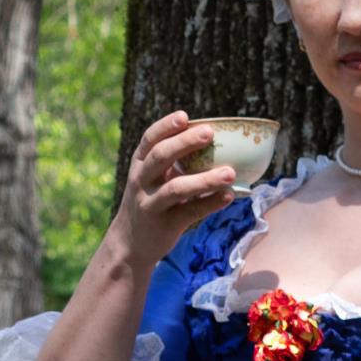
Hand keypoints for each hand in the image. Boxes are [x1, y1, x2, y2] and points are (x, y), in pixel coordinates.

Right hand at [112, 110, 239, 266]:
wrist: (129, 243)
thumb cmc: (151, 201)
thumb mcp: (152, 178)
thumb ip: (173, 162)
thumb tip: (220, 141)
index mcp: (140, 164)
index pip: (150, 139)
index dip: (166, 126)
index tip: (185, 117)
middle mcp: (142, 181)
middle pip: (160, 157)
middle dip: (184, 143)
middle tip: (209, 133)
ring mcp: (151, 203)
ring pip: (176, 188)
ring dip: (205, 180)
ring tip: (230, 173)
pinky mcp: (164, 225)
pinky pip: (189, 212)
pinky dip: (210, 203)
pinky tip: (228, 196)